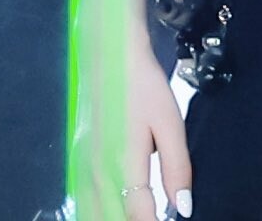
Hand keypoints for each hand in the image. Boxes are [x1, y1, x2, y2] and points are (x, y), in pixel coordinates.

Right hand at [71, 32, 193, 219]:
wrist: (110, 57)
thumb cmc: (143, 87)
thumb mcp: (170, 122)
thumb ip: (176, 167)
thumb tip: (183, 208)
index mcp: (123, 165)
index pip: (139, 217)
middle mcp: (98, 174)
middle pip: (112, 219)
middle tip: (155, 217)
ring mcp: (83, 170)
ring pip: (93, 214)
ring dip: (114, 217)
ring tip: (139, 214)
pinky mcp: (78, 162)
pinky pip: (85, 202)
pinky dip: (99, 211)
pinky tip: (113, 209)